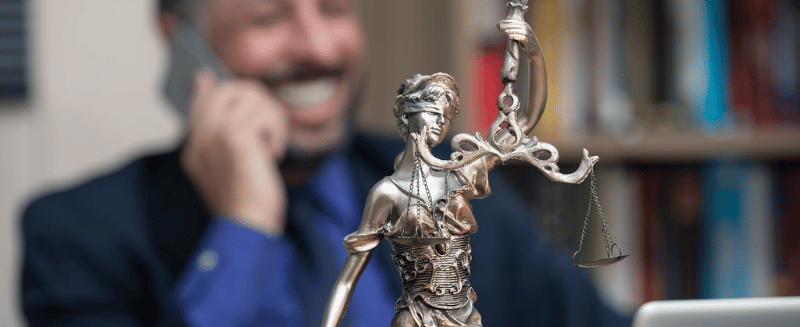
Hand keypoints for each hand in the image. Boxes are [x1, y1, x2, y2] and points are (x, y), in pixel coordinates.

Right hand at [181, 70, 288, 236]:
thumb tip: (224, 106)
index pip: (201, 101)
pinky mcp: (234, 138)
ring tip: (272, 146)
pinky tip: (273, 155)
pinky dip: (277, 132)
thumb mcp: (231, 167)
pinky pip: (264, 114)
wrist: (248, 227)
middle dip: (256, 99)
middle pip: (225, 89)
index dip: (214, 87)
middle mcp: (200, 140)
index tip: (210, 78)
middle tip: (270, 125)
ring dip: (272, 119)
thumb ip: (227, 135)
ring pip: (250, 97)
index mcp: (195, 149)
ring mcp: (214, 136)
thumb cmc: (246, 203)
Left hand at [497, 18, 534, 52]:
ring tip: (505, 31)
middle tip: (501, 27)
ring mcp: (529, 35)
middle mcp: (528, 29)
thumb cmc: (525, 43)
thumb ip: (514, 31)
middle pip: (518, 25)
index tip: (500, 22)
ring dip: (512, 30)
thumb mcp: (519, 35)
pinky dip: (517, 37)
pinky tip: (511, 37)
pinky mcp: (529, 42)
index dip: (508, 21)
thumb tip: (504, 27)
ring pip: (521, 30)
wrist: (534, 52)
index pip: (516, 21)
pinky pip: (523, 38)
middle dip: (509, 25)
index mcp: (526, 26)